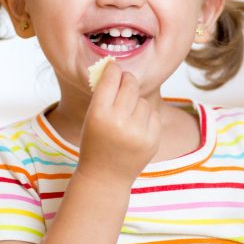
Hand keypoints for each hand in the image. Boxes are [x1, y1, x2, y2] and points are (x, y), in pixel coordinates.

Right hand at [77, 62, 160, 184]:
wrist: (105, 177)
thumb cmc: (95, 142)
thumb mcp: (90, 118)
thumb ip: (103, 95)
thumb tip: (117, 67)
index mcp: (99, 115)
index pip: (111, 79)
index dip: (113, 69)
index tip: (114, 66)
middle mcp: (119, 122)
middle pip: (130, 84)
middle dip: (127, 80)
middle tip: (124, 82)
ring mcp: (139, 132)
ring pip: (142, 100)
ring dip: (135, 102)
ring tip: (126, 116)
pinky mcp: (153, 139)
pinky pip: (153, 113)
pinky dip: (145, 117)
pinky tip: (135, 128)